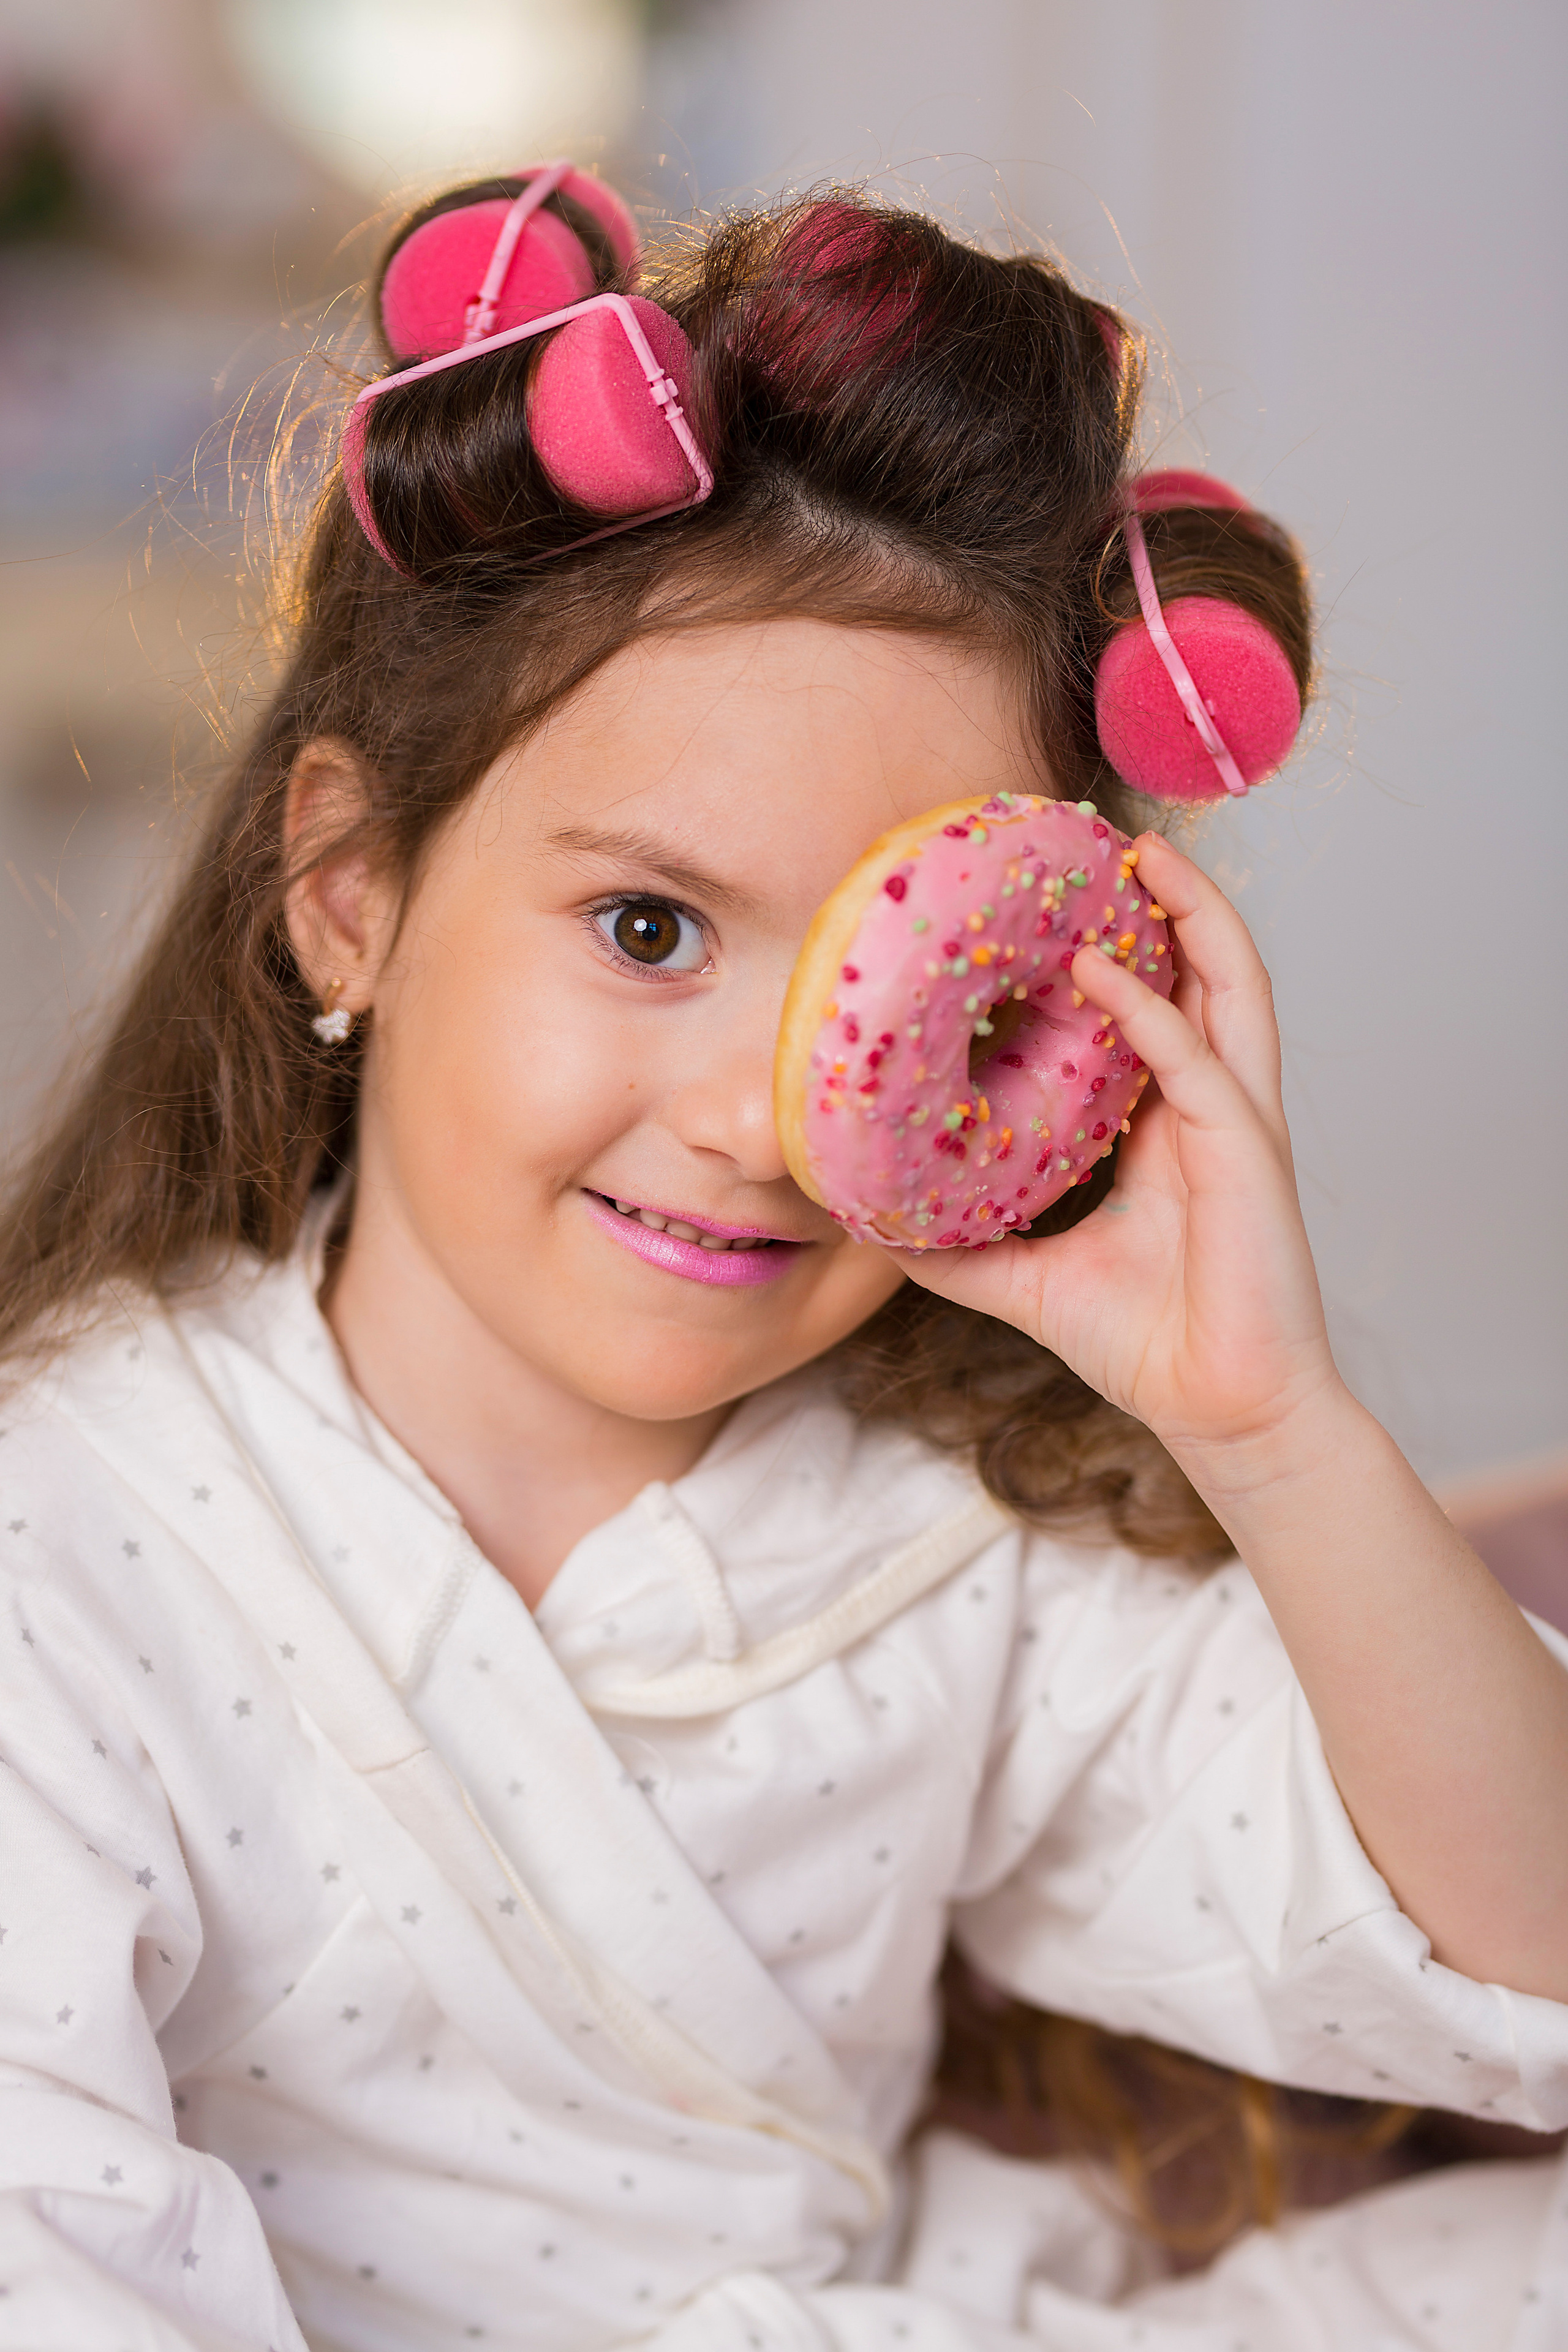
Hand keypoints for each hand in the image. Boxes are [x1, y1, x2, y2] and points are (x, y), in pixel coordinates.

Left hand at [892, 833, 1344, 1482]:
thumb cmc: (1143, 1343)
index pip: (1156, 1013)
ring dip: (1193, 918)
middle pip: (1208, 975)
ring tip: (1143, 859)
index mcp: (1169, 1126)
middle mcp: (1211, 1109)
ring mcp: (1237, 1125)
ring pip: (1231, 989)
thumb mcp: (1022, 1280)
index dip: (1121, 951)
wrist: (1219, 1411)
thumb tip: (866, 1224)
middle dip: (1174, 903)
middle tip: (1117, 842)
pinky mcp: (1248, 1154)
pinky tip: (1105, 976)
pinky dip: (1153, 1013)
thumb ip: (955, 1249)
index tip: (1059, 904)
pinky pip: (1200, 1062)